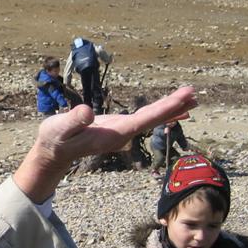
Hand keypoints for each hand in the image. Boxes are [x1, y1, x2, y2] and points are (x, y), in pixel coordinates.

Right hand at [14, 86, 197, 202]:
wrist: (53, 153)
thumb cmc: (54, 140)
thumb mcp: (59, 128)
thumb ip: (73, 121)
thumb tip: (88, 112)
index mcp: (113, 134)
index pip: (144, 120)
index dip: (164, 109)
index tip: (182, 99)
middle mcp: (123, 135)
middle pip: (154, 119)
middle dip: (174, 106)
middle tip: (194, 94)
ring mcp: (122, 132)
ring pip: (153, 119)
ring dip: (172, 109)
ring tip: (191, 100)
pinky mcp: (119, 128)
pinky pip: (146, 118)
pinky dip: (161, 112)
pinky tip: (174, 111)